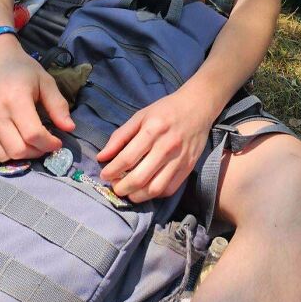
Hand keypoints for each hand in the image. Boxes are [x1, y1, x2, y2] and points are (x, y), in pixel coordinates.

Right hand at [0, 40, 74, 160]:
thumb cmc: (23, 70)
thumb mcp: (46, 82)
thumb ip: (58, 105)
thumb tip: (70, 128)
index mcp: (16, 99)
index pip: (33, 134)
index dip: (49, 143)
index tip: (59, 142)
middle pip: (18, 149)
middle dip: (37, 151)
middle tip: (47, 144)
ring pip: (4, 155)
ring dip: (22, 155)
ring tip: (33, 144)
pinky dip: (7, 153)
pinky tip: (17, 142)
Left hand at [97, 90, 211, 202]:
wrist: (198, 106)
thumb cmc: (166, 110)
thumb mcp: (141, 116)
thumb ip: (120, 136)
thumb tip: (102, 157)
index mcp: (153, 130)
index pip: (127, 158)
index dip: (111, 171)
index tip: (104, 174)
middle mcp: (167, 146)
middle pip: (139, 178)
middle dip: (121, 188)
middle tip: (115, 186)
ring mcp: (180, 159)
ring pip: (154, 189)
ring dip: (137, 196)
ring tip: (129, 191)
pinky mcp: (189, 167)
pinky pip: (169, 189)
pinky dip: (155, 193)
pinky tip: (147, 188)